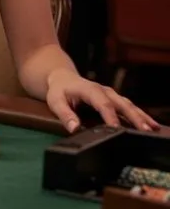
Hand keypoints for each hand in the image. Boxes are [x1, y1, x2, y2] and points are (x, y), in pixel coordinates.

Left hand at [45, 69, 160, 132]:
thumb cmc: (59, 90)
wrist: (62, 77)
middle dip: (134, 117)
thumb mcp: (55, 101)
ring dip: (141, 116)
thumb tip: (74, 128)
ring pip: (128, 105)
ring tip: (153, 129)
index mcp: (89, 90)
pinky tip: (149, 125)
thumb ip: (65, 114)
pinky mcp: (114, 99)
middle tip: (145, 130)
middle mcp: (104, 91)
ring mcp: (111, 94)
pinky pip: (128, 107)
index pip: (102, 104)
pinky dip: (139, 115)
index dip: (110, 117)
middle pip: (121, 104)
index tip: (117, 129)